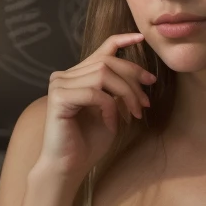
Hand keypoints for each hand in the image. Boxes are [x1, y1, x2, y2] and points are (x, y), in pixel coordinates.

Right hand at [34, 32, 155, 184]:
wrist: (69, 167)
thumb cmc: (89, 142)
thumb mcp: (111, 111)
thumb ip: (118, 92)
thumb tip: (140, 76)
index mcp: (77, 76)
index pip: (101, 51)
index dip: (122, 40)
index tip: (142, 38)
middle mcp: (65, 76)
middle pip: (107, 62)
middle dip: (133, 79)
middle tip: (146, 102)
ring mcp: (59, 85)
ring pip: (103, 75)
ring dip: (126, 94)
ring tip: (134, 114)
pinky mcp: (59, 97)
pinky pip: (94, 93)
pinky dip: (109, 108)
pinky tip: (112, 124)